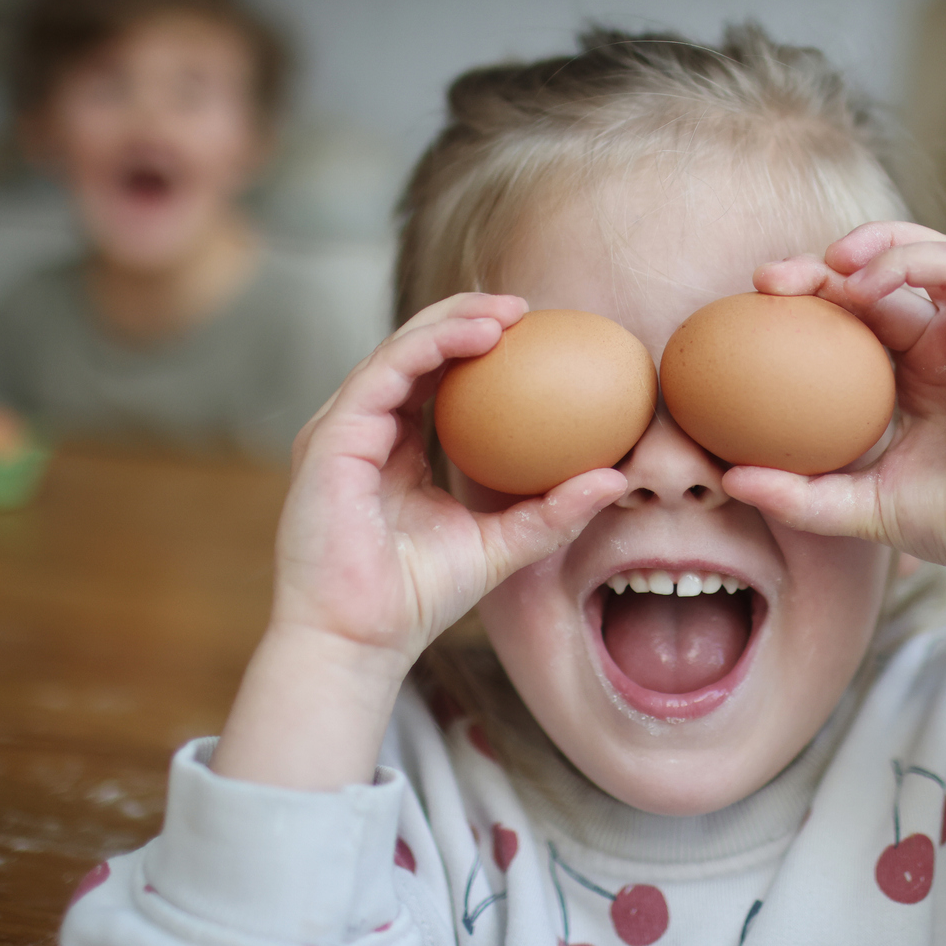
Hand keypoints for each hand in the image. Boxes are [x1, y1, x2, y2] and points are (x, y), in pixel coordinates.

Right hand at [212, 293, 624, 788]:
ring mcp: (341, 430)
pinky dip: (429, 347)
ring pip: (398, 350)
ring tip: (507, 313)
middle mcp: (364, 429)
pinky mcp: (329, 437)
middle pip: (413, 351)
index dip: (477, 346)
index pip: (433, 377)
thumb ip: (553, 510)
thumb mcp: (503, 545)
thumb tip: (616, 478)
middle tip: (525, 308)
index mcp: (393, 446)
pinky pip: (383, 373)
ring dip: (452, 321)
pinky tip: (476, 337)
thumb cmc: (417, 598)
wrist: (359, 638)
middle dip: (466, 316)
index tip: (537, 334)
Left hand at [724, 223, 945, 671]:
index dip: (807, 302)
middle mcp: (944, 345)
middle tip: (767, 281)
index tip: (754, 311)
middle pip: (878, 277)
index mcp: (913, 376)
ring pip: (924, 253)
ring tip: (824, 264)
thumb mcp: (857, 507)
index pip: (854, 318)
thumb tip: (729, 479)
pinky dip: (911, 260)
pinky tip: (866, 283)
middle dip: (820, 265)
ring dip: (872, 244)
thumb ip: (798, 494)